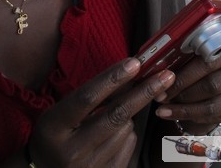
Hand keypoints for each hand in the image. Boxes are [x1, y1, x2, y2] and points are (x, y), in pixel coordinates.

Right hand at [27, 58, 174, 166]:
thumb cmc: (55, 135)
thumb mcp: (59, 112)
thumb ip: (88, 96)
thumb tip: (127, 73)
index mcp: (54, 128)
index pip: (87, 98)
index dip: (112, 79)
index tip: (135, 63)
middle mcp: (72, 150)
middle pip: (115, 115)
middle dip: (144, 92)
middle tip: (166, 75)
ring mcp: (91, 167)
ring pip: (126, 128)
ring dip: (129, 115)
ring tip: (112, 116)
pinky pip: (129, 144)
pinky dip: (128, 132)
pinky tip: (114, 133)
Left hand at [155, 0, 220, 133]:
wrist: (194, 106)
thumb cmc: (182, 72)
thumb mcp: (177, 55)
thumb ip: (171, 47)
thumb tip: (141, 53)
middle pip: (212, 60)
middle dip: (182, 74)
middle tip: (159, 82)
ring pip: (211, 86)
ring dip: (181, 93)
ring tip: (159, 98)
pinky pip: (208, 108)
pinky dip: (182, 111)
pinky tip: (164, 112)